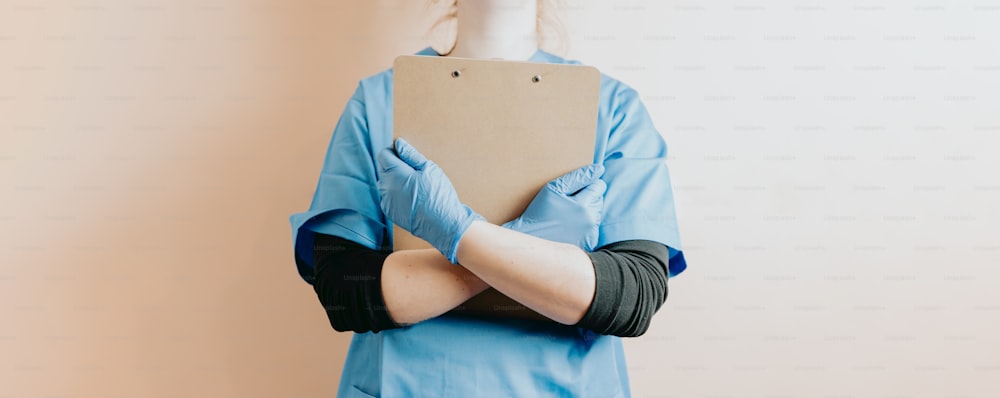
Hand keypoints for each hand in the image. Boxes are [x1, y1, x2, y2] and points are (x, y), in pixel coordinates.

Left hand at [376, 138, 483, 262]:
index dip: (394, 151)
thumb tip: (399, 143)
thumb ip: (411, 155)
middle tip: (412, 170)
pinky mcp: (389, 212)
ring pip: (384, 183)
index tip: (406, 155)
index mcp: (395, 173)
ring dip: (393, 179)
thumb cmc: (438, 195)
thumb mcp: (429, 169)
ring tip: (413, 184)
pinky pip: (387, 196)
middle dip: (393, 164)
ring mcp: (386, 200)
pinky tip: (410, 197)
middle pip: (382, 168)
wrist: (443, 224)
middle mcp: (386, 187)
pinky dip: (395, 193)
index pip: (383, 154)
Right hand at [502, 164, 605, 250]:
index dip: (587, 184)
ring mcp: (590, 234)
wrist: (531, 243)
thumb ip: (577, 177)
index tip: (573, 189)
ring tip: (568, 215)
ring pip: (597, 213)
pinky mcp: (588, 244)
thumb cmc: (538, 214)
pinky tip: (570, 226)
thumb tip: (598, 169)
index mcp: (583, 205)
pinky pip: (593, 228)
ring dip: (587, 211)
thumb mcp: (553, 189)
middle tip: (567, 203)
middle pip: (599, 199)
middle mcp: (590, 220)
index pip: (598, 186)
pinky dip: (585, 225)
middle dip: (587, 197)